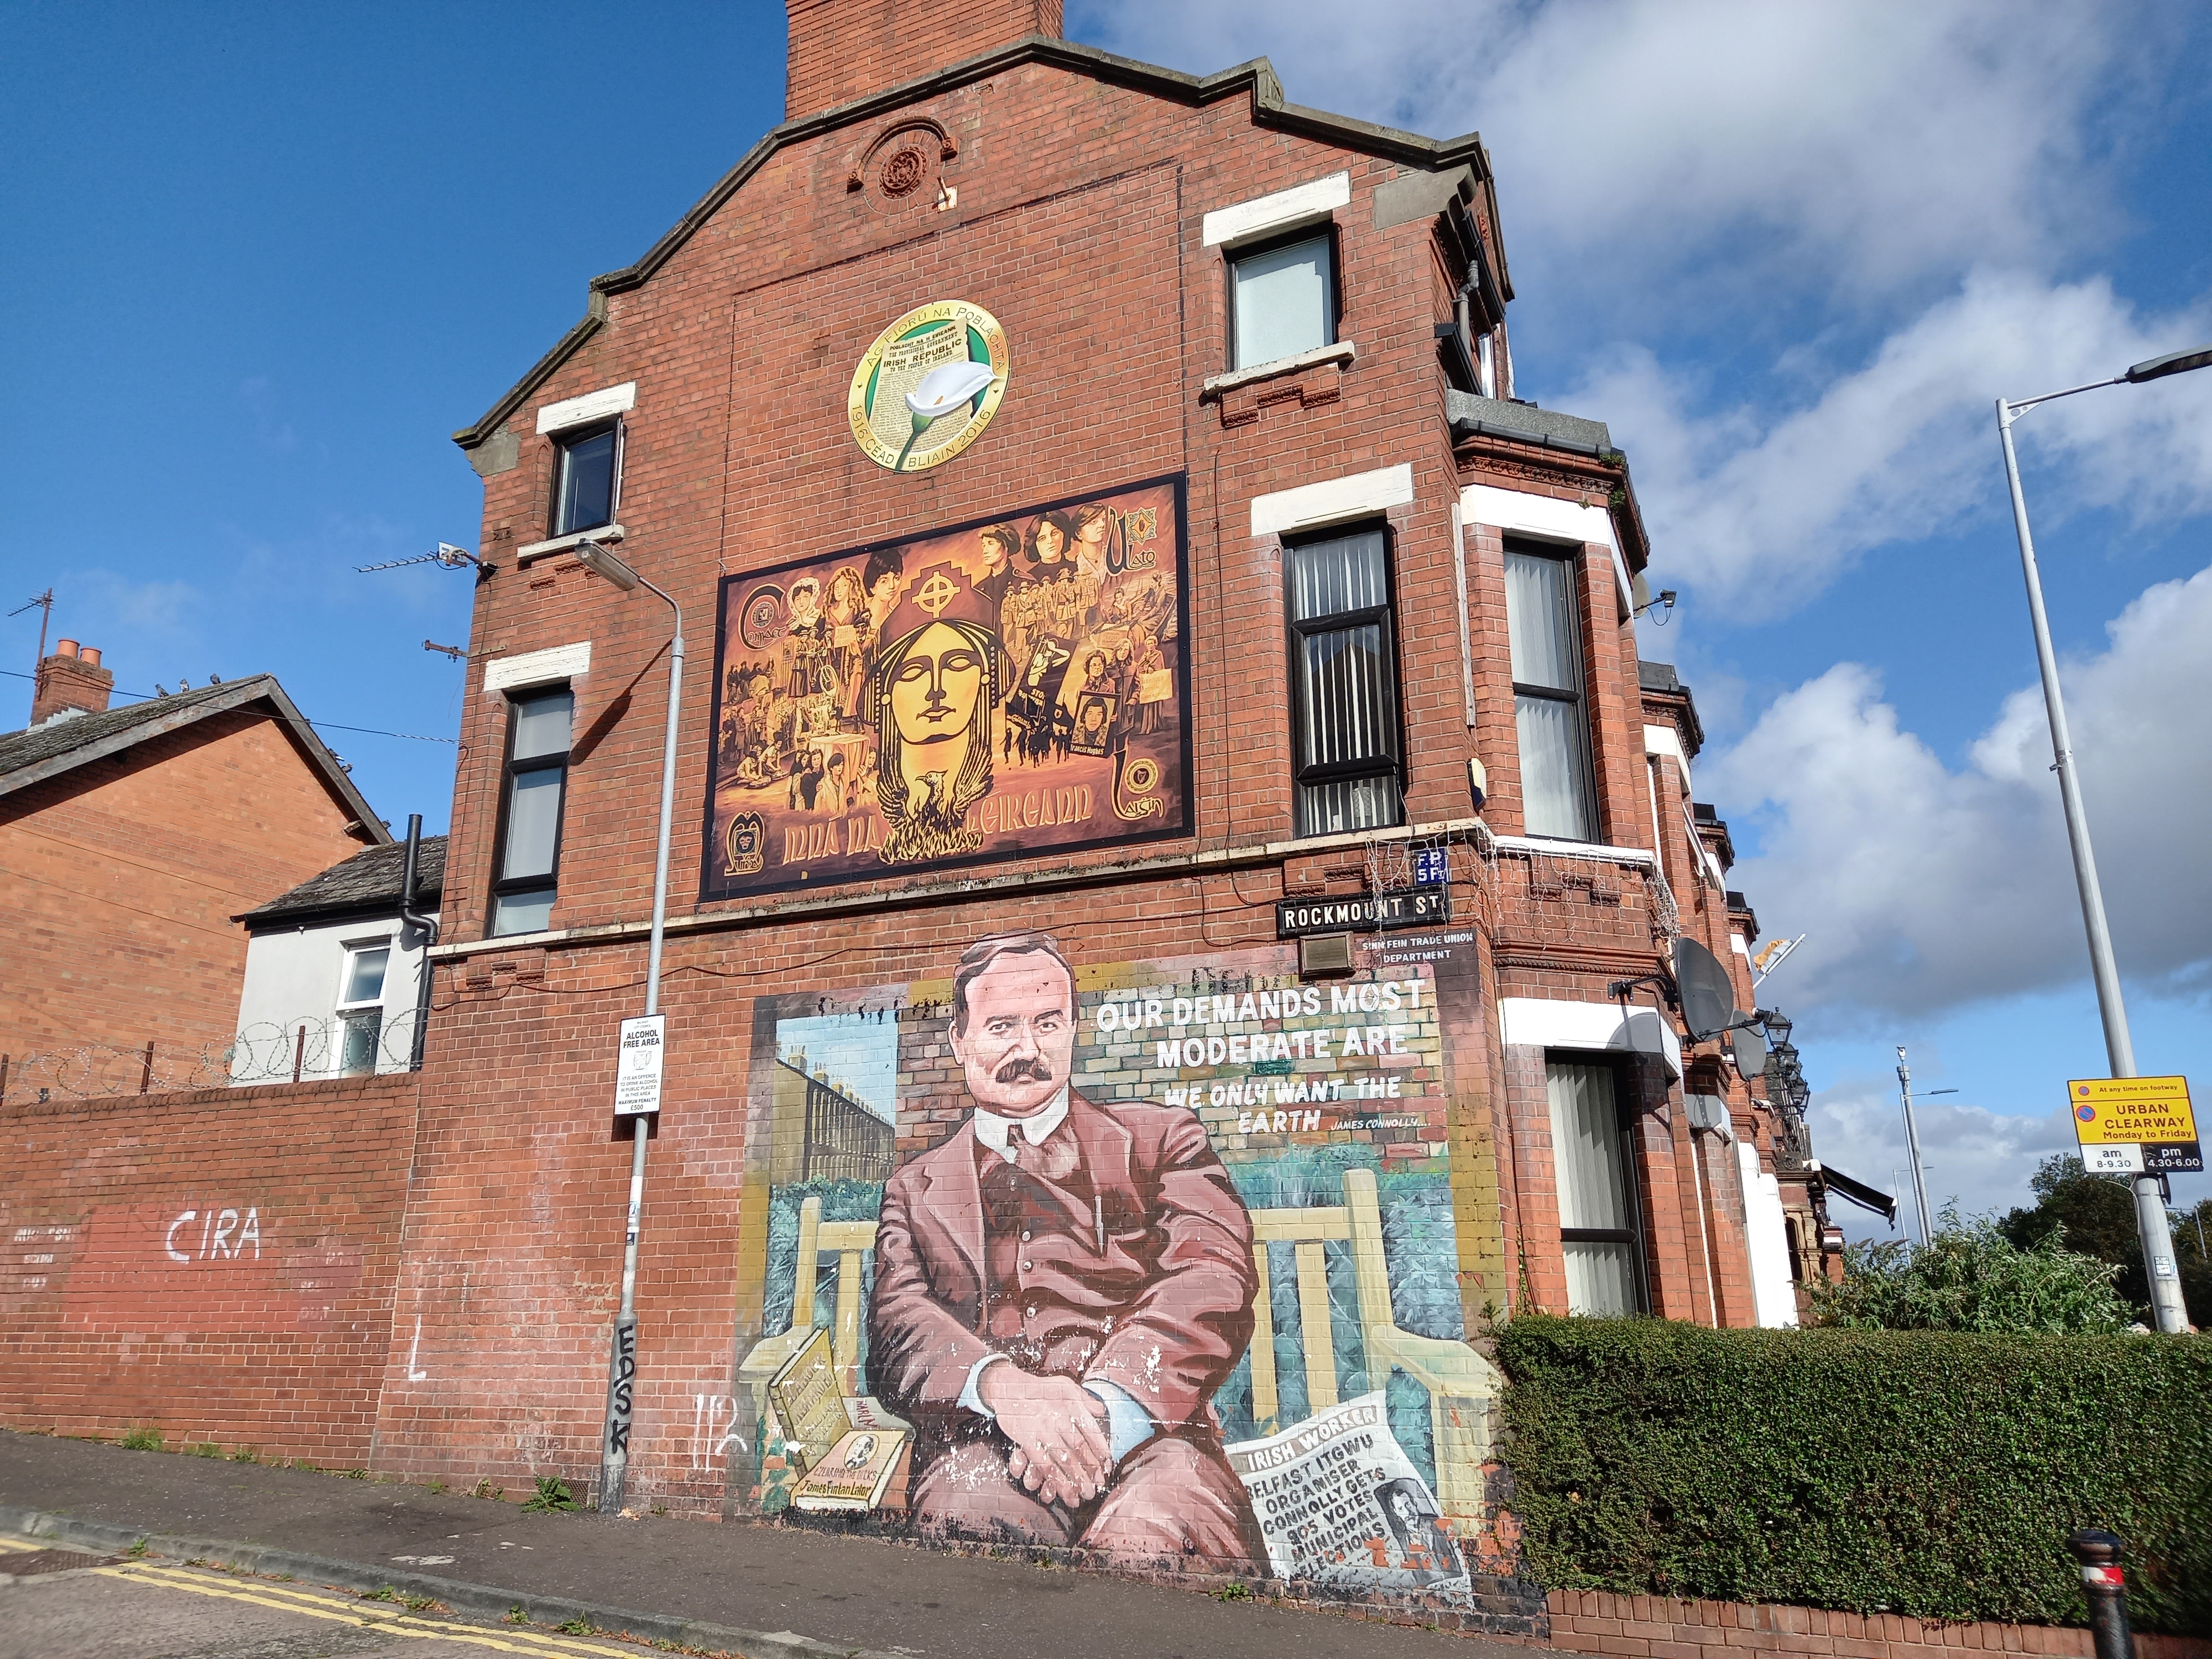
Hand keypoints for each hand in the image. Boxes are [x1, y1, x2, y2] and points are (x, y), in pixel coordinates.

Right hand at [979, 1367, 1111, 1507]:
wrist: (1009, 1387)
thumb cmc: (1040, 1388)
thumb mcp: (1066, 1386)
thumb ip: (1085, 1399)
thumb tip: (1102, 1411)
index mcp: (1073, 1406)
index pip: (1093, 1433)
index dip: (1102, 1453)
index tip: (1107, 1468)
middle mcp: (1060, 1419)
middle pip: (1080, 1450)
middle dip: (1090, 1472)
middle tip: (1097, 1487)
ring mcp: (1043, 1430)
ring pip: (1063, 1460)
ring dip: (1075, 1480)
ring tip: (1083, 1495)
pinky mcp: (1027, 1439)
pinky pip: (1043, 1463)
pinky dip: (1054, 1479)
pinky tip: (1061, 1490)